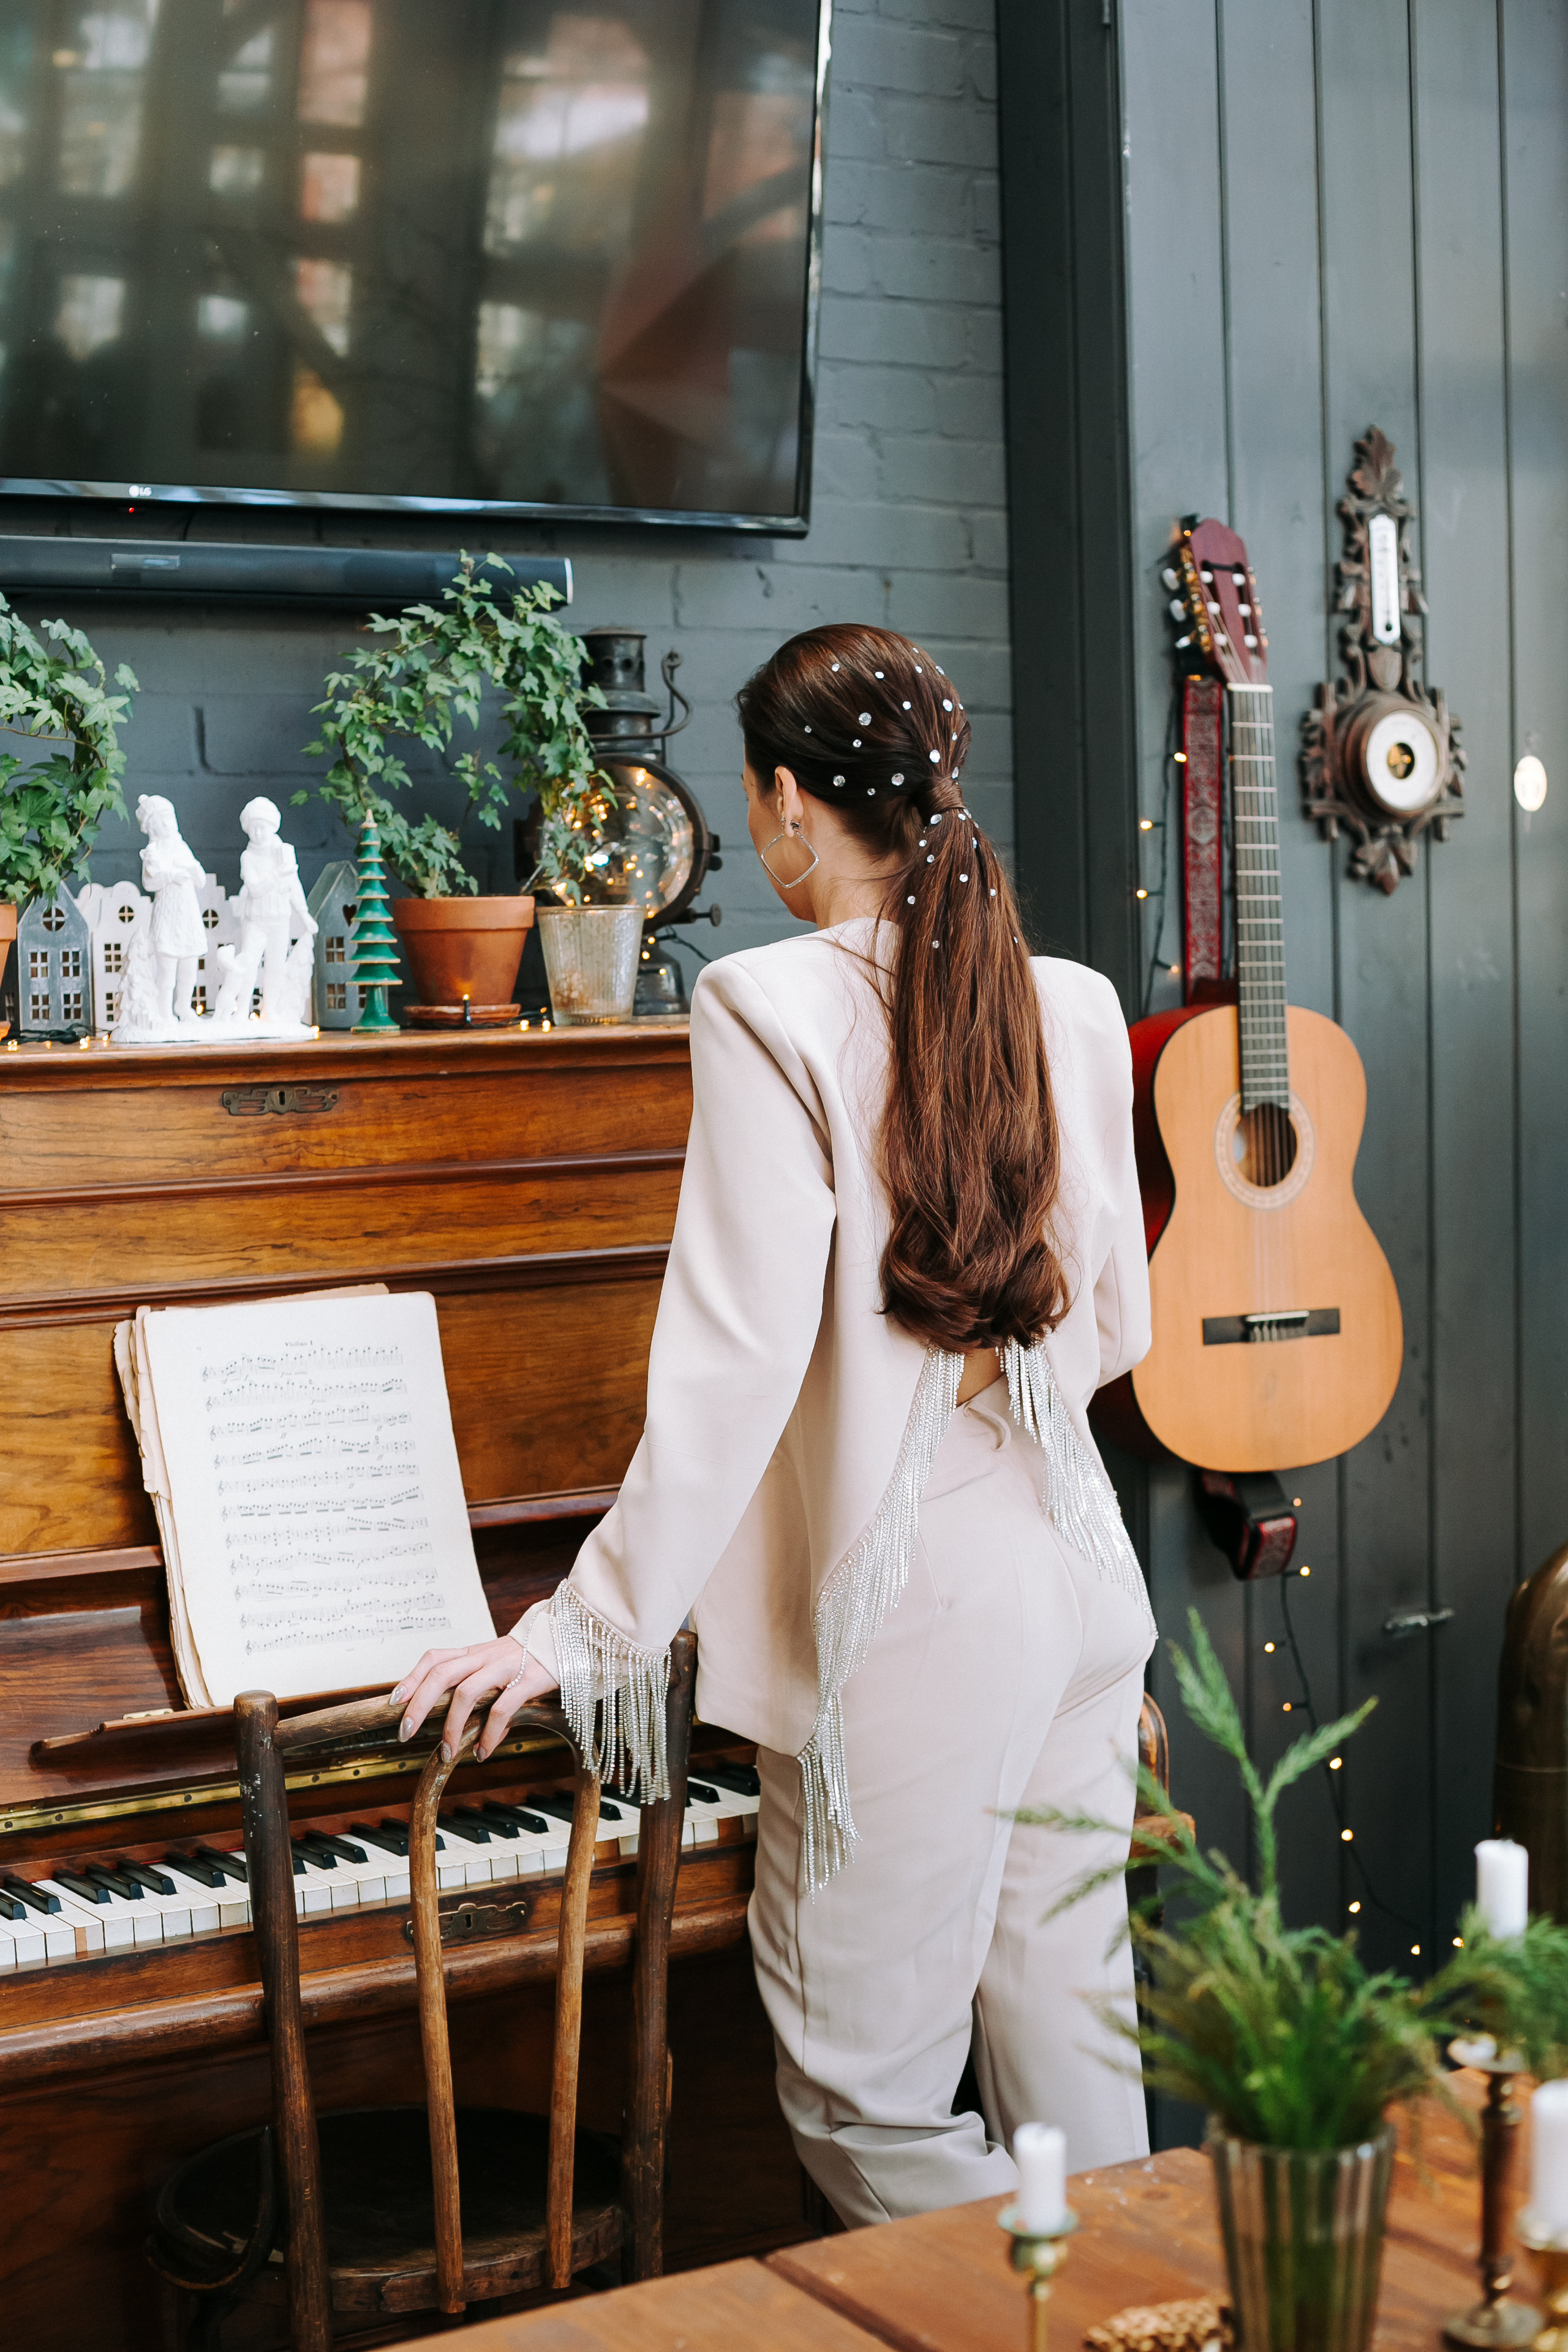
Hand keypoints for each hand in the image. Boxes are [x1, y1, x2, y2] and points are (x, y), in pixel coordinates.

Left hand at [392, 1637, 557, 1761]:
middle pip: (441, 1674)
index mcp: (476, 1653)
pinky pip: (503, 1708)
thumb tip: (469, 1731)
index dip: (411, 1677)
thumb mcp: (500, 1666)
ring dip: (452, 1727)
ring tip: (448, 1753)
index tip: (394, 1702)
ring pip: (467, 1693)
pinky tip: (484, 1751)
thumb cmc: (533, 1658)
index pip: (435, 1658)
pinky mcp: (530, 1679)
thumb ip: (482, 1690)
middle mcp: (486, 1656)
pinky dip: (490, 1733)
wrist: (574, 1636)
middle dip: (419, 1704)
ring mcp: (507, 1666)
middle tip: (405, 1733)